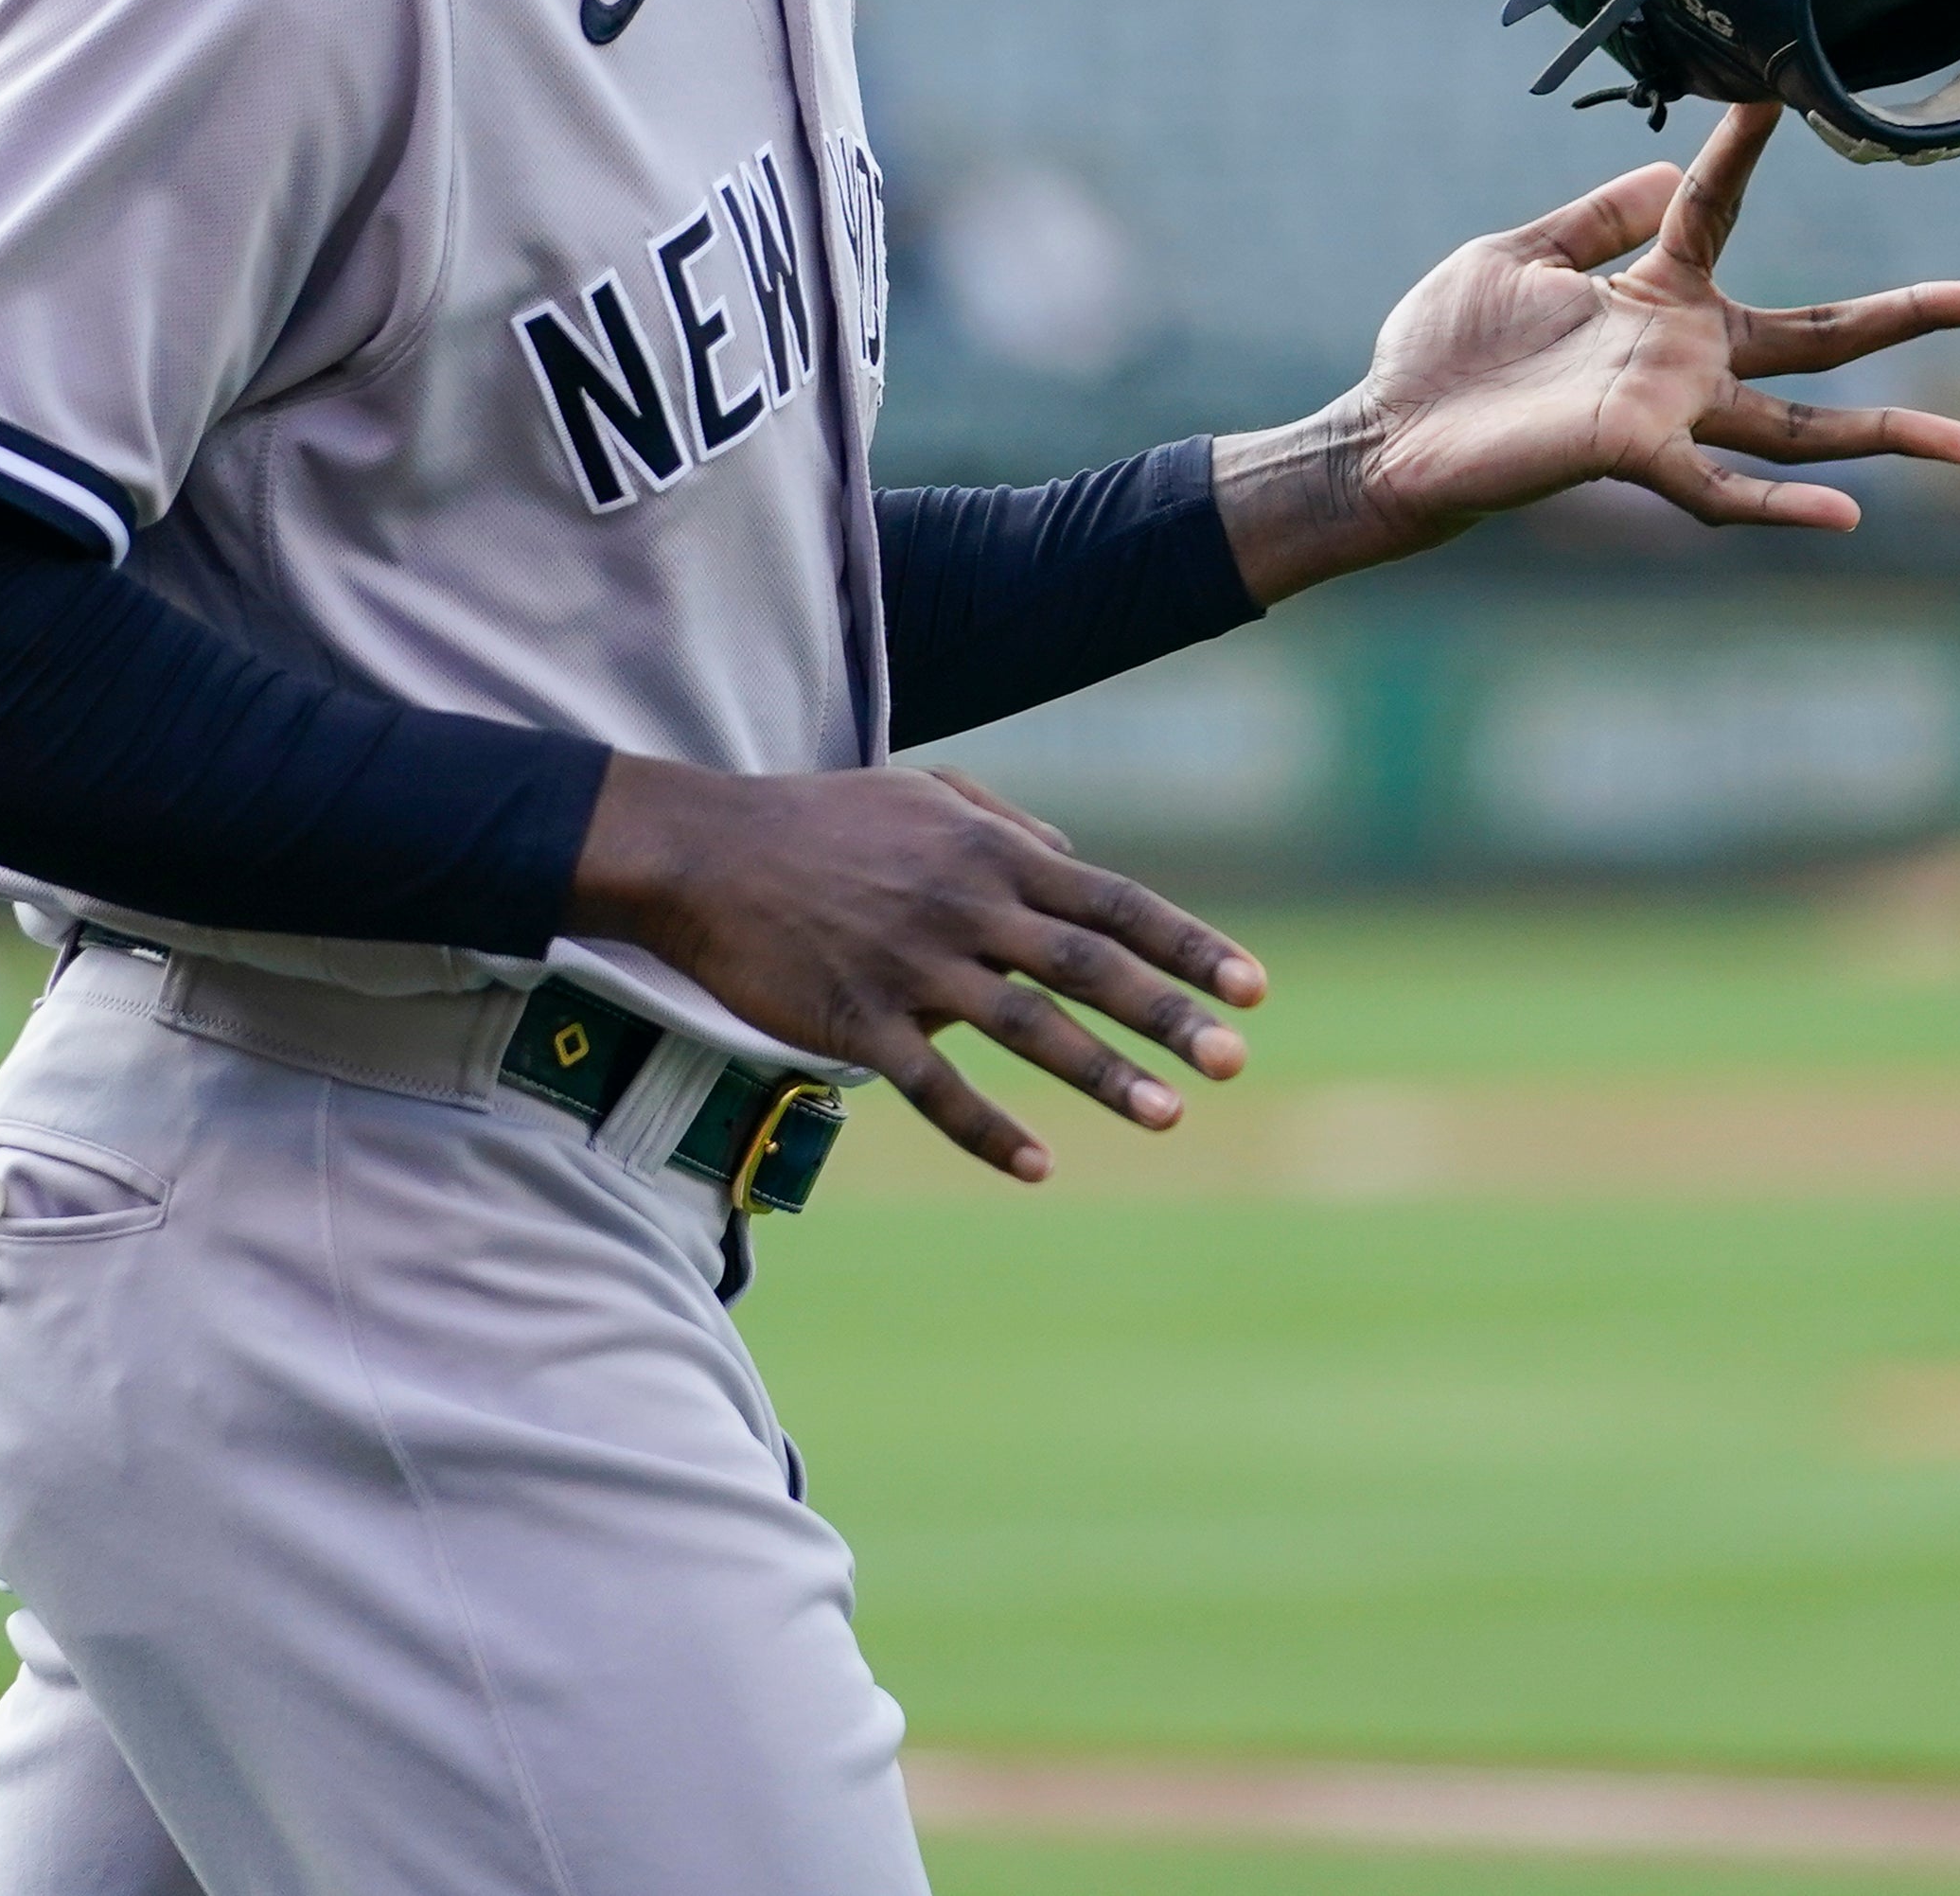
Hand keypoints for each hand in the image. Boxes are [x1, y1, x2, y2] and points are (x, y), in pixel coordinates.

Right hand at [566, 754, 1263, 1181]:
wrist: (705, 853)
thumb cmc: (823, 819)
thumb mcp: (926, 792)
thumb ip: (1011, 826)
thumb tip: (1080, 862)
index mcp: (992, 854)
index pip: (1114, 902)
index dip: (1189, 945)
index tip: (1253, 988)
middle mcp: (966, 906)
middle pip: (1088, 966)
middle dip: (1168, 1014)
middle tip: (1233, 1060)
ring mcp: (912, 966)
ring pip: (1025, 1029)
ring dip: (1101, 1075)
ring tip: (1168, 1117)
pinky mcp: (857, 1020)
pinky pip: (933, 1087)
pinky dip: (986, 1130)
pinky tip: (1037, 1168)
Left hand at [1217, 101, 1959, 599]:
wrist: (1390, 429)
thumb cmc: (1444, 349)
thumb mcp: (1517, 254)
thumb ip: (1595, 217)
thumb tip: (1671, 165)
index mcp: (1654, 297)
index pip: (1718, 210)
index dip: (1746, 148)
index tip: (1780, 87)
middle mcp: (1682, 358)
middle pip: (1821, 335)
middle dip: (1911, 314)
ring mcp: (1669, 411)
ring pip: (1800, 429)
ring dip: (1885, 436)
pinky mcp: (1635, 456)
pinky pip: (1722, 492)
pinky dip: (1783, 508)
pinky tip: (1849, 516)